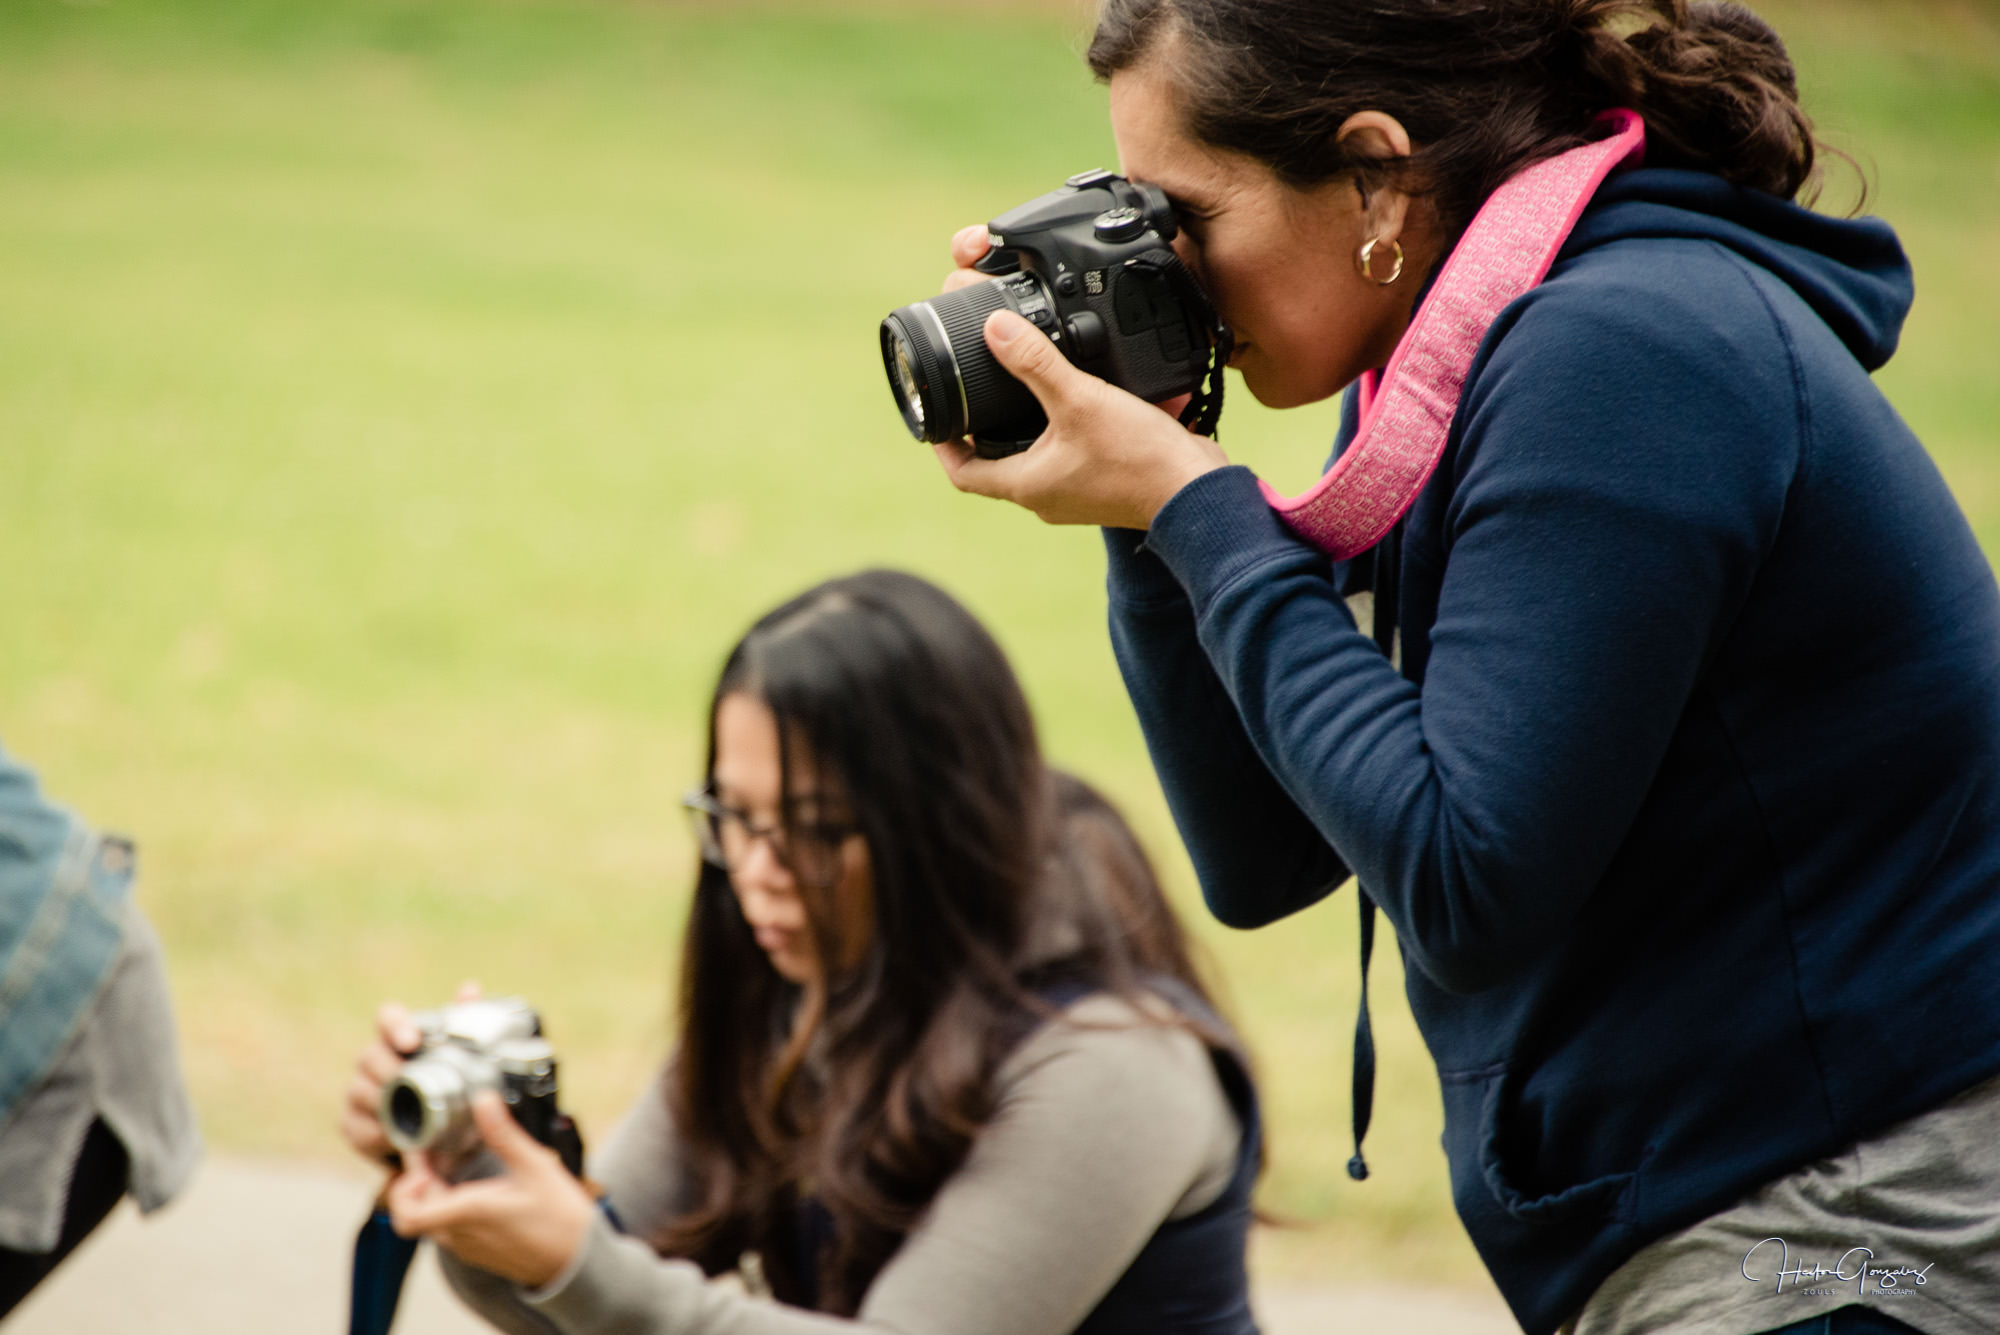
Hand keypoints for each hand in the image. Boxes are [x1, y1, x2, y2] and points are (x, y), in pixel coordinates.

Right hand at [339, 980, 480, 1168]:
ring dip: (381, 1103)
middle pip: (369, 1056)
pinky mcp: (353, 1124)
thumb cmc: (451, 1089)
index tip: (411, 1041)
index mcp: (400, 1037)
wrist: (443, 1139)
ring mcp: (359, 1091)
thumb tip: (470, 987)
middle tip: (409, 1084)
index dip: (395, 1026)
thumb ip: (464, 1020)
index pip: (387, 1018)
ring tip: (404, 1113)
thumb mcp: (465, 1060)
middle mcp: (374, 1060)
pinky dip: (374, 1133)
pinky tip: (392, 1137)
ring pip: (358, 1091)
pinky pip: (354, 1126)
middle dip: (389, 1070)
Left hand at [386, 1093, 595, 1289]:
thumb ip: (503, 1134)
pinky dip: (449, 1207)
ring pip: (431, 1221)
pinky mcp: (479, 1251)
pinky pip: (449, 1229)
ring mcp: (468, 1247)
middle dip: (419, 1181)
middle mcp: (460, 1235)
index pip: (407, 1216)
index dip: (402, 1189)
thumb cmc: (560, 1216)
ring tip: (454, 1165)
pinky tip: (472, 1187)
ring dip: (433, 1195)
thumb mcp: (534, 1166)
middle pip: (415, 1213)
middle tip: (436, 1152)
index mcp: (468, 1214)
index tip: (421, 1162)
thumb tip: (483, 1099)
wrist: (578, 1261)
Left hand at [930, 226, 1226, 529]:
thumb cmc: (1139, 459)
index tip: (938, 416)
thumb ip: (1035, 362)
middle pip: (996, 463)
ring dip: (1026, 427)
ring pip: (1035, 459)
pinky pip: (1071, 457)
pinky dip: (1066, 430)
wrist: (1198, 492)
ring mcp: (1075, 494)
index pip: (963, 473)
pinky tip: (1079, 400)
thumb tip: (995, 329)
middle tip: (980, 390)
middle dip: (986, 428)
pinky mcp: (1103, 485)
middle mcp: (1045, 497)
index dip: (944, 444)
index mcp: (1027, 485)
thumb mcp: (1080, 400)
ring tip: (1024, 387)